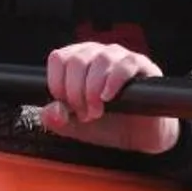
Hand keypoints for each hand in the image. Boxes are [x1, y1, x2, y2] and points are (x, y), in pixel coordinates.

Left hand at [38, 41, 180, 156]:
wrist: (140, 137)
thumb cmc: (108, 125)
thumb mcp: (76, 127)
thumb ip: (58, 120)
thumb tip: (49, 111)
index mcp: (79, 61)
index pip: (59, 58)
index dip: (58, 84)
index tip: (67, 106)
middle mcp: (98, 53)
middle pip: (77, 60)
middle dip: (76, 93)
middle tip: (84, 114)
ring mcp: (121, 57)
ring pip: (100, 60)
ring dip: (93, 90)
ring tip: (97, 111)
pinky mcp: (143, 66)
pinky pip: (125, 64)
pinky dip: (113, 82)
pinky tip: (108, 98)